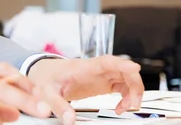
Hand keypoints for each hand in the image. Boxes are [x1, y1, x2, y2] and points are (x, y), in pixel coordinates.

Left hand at [27, 55, 143, 124]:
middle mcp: (95, 69)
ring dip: (132, 91)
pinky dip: (126, 96)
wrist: (45, 74)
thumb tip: (69, 119)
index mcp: (83, 68)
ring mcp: (101, 75)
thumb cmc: (47, 78)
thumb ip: (58, 105)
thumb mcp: (47, 93)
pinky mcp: (102, 82)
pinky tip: (120, 107)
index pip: (105, 62)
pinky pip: (121, 86)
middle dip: (134, 84)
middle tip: (134, 103)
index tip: (135, 68)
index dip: (121, 64)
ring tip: (127, 107)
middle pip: (122, 70)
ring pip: (125, 77)